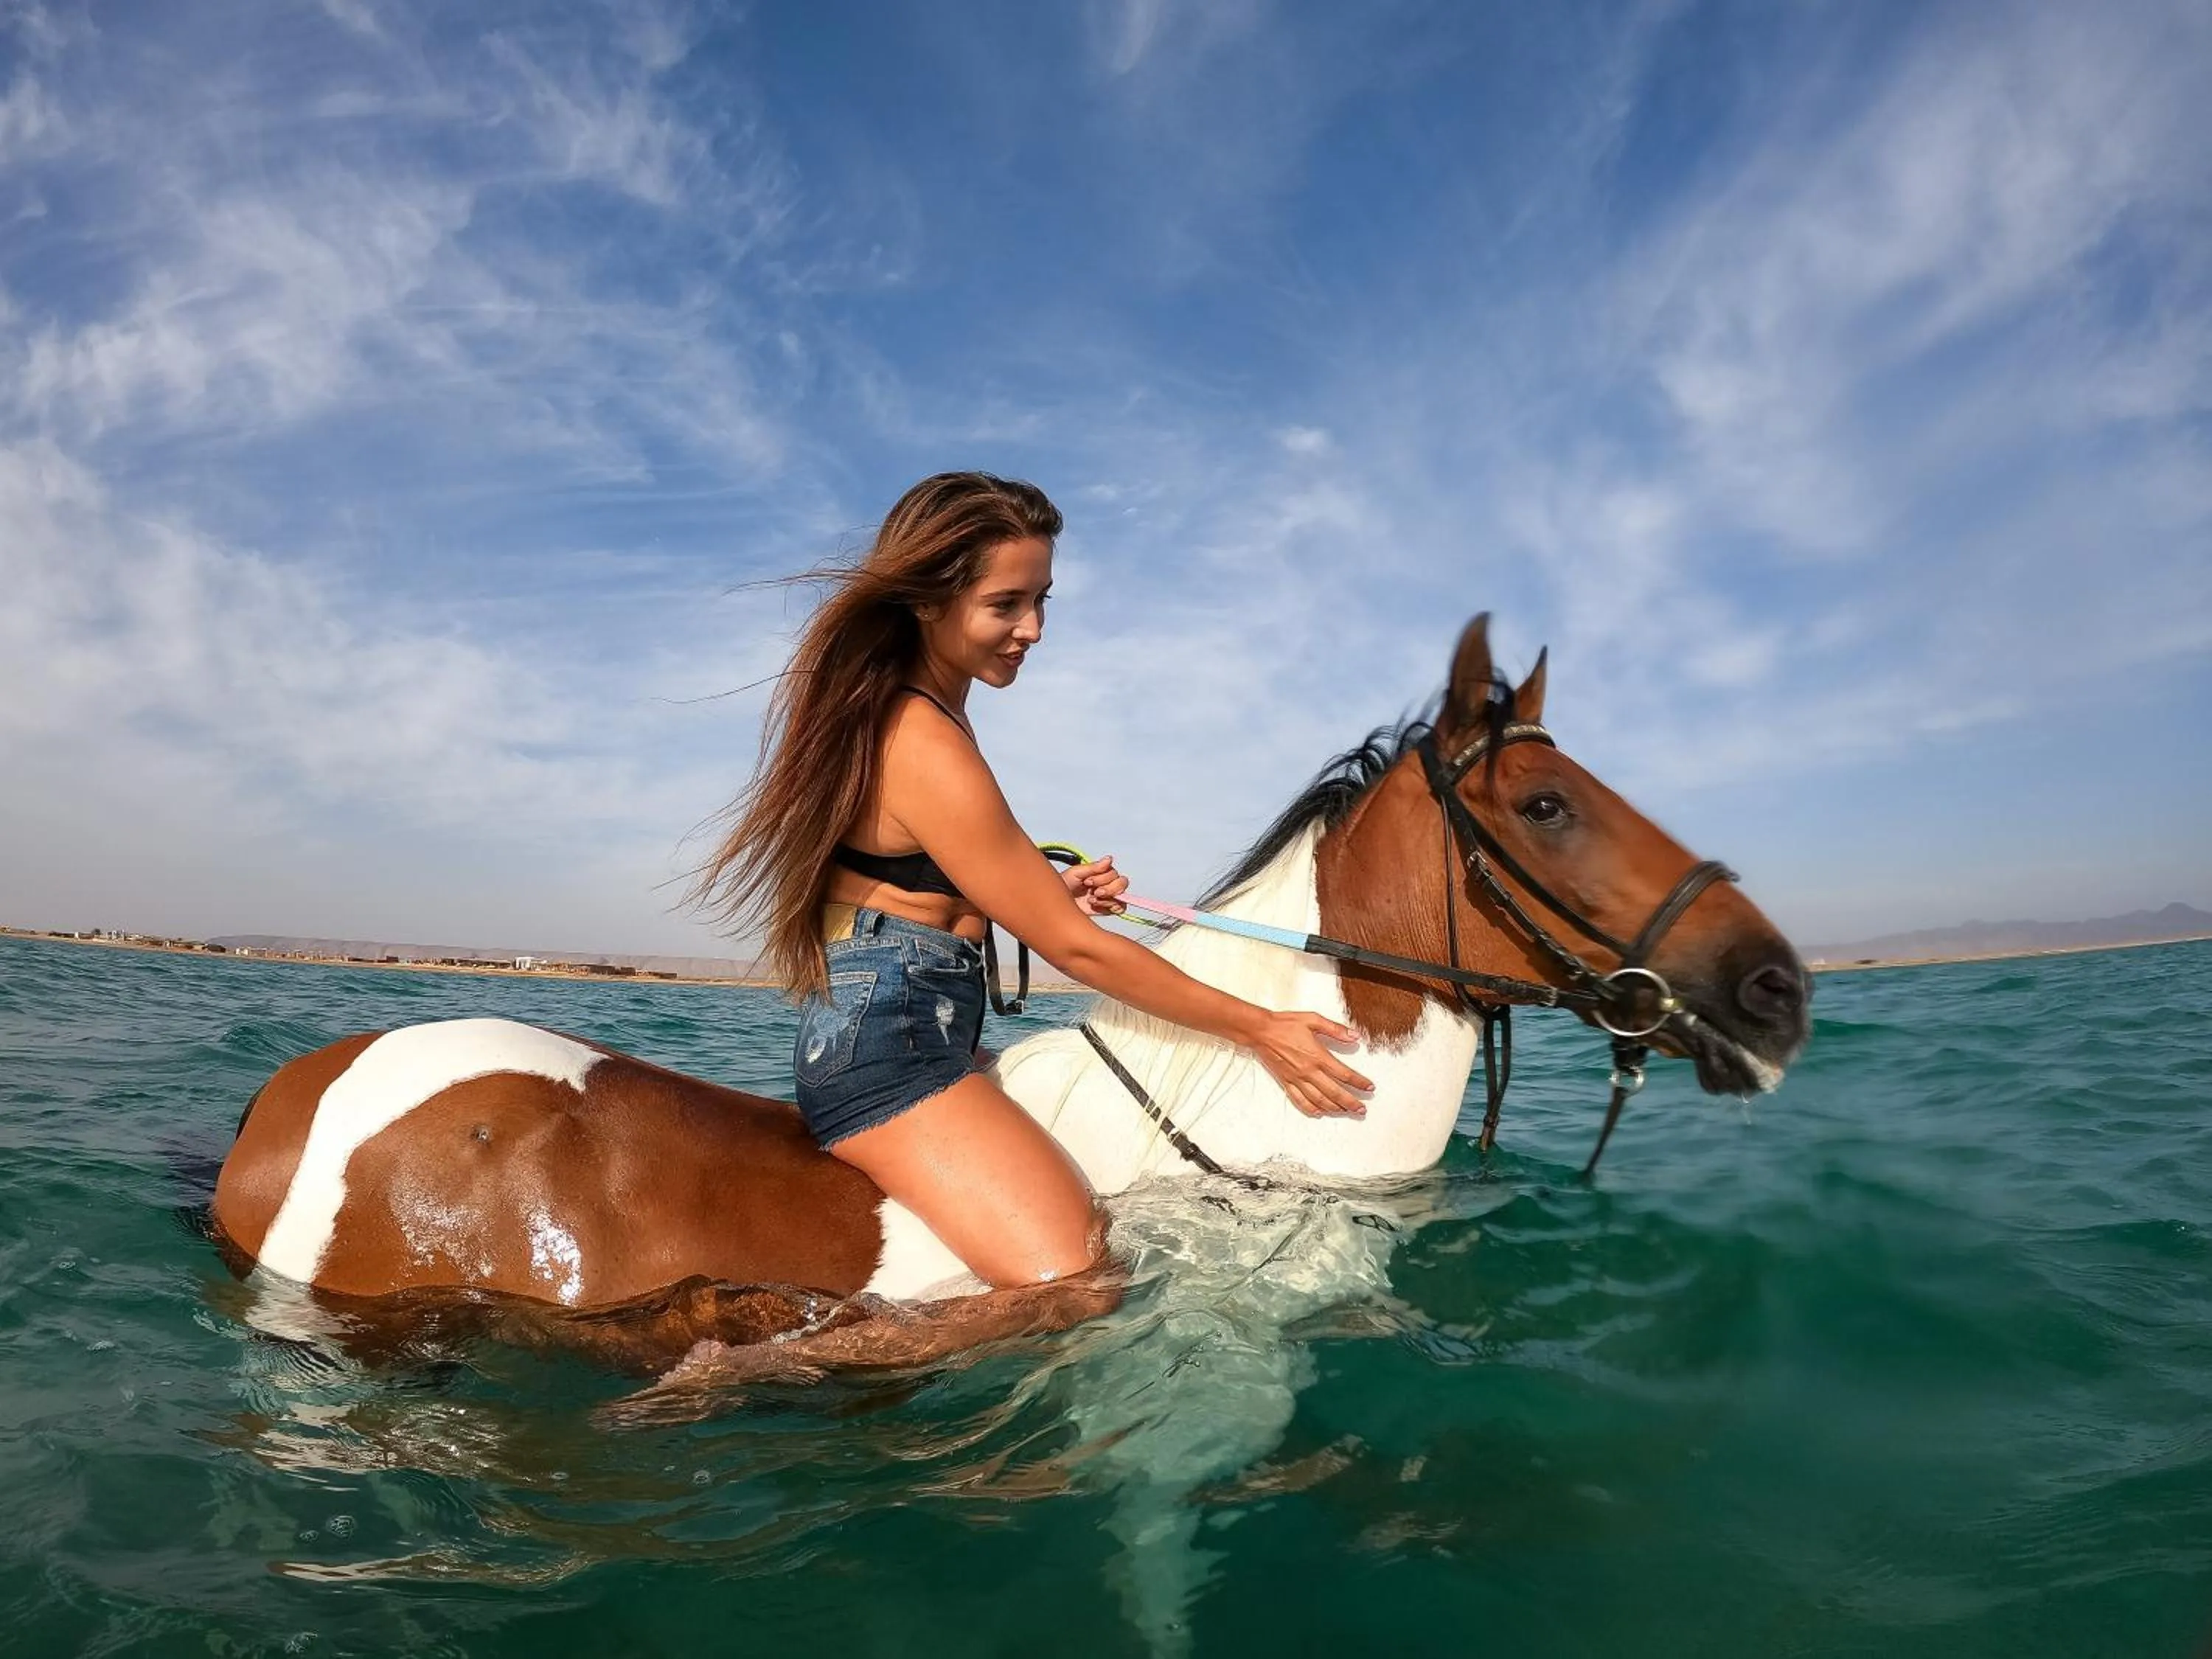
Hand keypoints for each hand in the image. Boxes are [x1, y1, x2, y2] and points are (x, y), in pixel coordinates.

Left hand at [1061, 854, 1128, 916]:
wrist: (1057, 903)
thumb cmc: (1064, 885)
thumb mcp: (1076, 872)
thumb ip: (1094, 867)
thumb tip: (1110, 858)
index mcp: (1101, 873)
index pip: (1114, 873)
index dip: (1103, 878)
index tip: (1087, 882)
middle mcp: (1107, 883)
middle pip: (1122, 884)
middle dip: (1108, 889)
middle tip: (1093, 893)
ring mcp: (1108, 896)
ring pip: (1122, 896)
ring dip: (1107, 899)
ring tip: (1091, 900)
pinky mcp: (1107, 909)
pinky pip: (1120, 908)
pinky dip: (1110, 907)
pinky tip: (1096, 906)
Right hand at [1247, 1010, 1372, 1118]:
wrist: (1261, 1031)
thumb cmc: (1285, 1024)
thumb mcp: (1313, 1020)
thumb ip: (1335, 1030)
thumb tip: (1354, 1036)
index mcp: (1318, 1056)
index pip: (1344, 1074)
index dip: (1359, 1082)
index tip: (1369, 1087)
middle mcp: (1309, 1071)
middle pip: (1335, 1092)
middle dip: (1351, 1102)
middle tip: (1362, 1109)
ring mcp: (1297, 1079)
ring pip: (1319, 1100)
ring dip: (1334, 1108)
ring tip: (1345, 1112)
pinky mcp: (1286, 1082)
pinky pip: (1300, 1100)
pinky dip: (1311, 1109)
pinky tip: (1319, 1112)